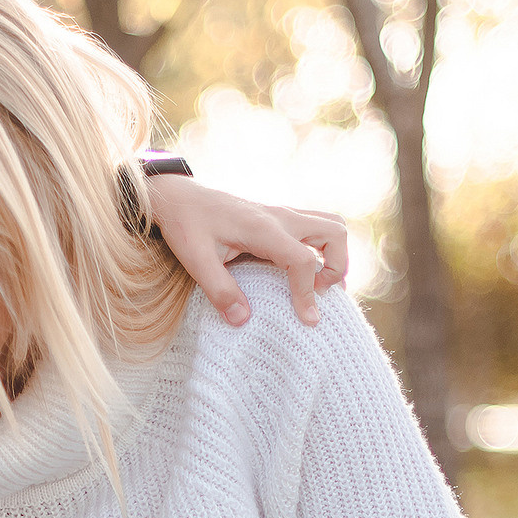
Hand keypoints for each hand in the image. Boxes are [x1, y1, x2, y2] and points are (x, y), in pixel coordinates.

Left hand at [144, 174, 347, 328]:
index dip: (309, 292)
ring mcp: (282, 214)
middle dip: (337, 267)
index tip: (307, 319)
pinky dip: (322, 249)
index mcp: (263, 228)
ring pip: (331, 226)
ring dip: (334, 254)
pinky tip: (301, 272)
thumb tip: (242, 320)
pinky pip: (316, 227)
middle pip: (335, 233)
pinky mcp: (278, 217)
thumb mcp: (195, 260)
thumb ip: (219, 290)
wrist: (180, 197)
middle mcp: (280, 217)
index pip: (303, 260)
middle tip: (319, 293)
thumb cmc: (186, 226)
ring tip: (316, 283)